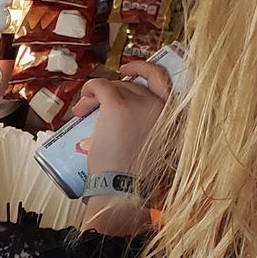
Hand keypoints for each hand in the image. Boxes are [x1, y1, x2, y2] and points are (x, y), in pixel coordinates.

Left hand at [72, 55, 171, 178]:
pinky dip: (89, 89)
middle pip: (133, 86)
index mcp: (174, 117)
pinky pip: (100, 86)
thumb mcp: (158, 149)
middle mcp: (161, 106)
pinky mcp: (117, 105)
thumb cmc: (136, 177)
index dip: (145, 70)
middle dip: (113, 92)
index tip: (128, 71)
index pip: (163, 81)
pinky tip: (82, 100)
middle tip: (96, 105)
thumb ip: (155, 131)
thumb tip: (134, 121)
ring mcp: (140, 103)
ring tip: (83, 110)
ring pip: (115, 87)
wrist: (122, 187)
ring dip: (97, 95)